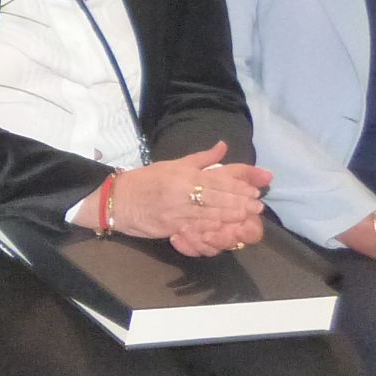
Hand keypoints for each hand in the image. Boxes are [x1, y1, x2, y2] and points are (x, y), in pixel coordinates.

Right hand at [110, 142, 270, 255]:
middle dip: (239, 203)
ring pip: (208, 213)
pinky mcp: (170, 226)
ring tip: (247, 217)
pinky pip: (194, 228)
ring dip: (230, 216)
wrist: (118, 199)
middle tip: (258, 207)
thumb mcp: (173, 164)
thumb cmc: (146, 180)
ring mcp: (176, 210)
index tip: (254, 191)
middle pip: (216, 198)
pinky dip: (210, 228)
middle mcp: (182, 191)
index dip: (237, 187)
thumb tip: (223, 146)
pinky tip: (224, 229)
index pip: (216, 180)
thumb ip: (201, 159)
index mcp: (184, 174)